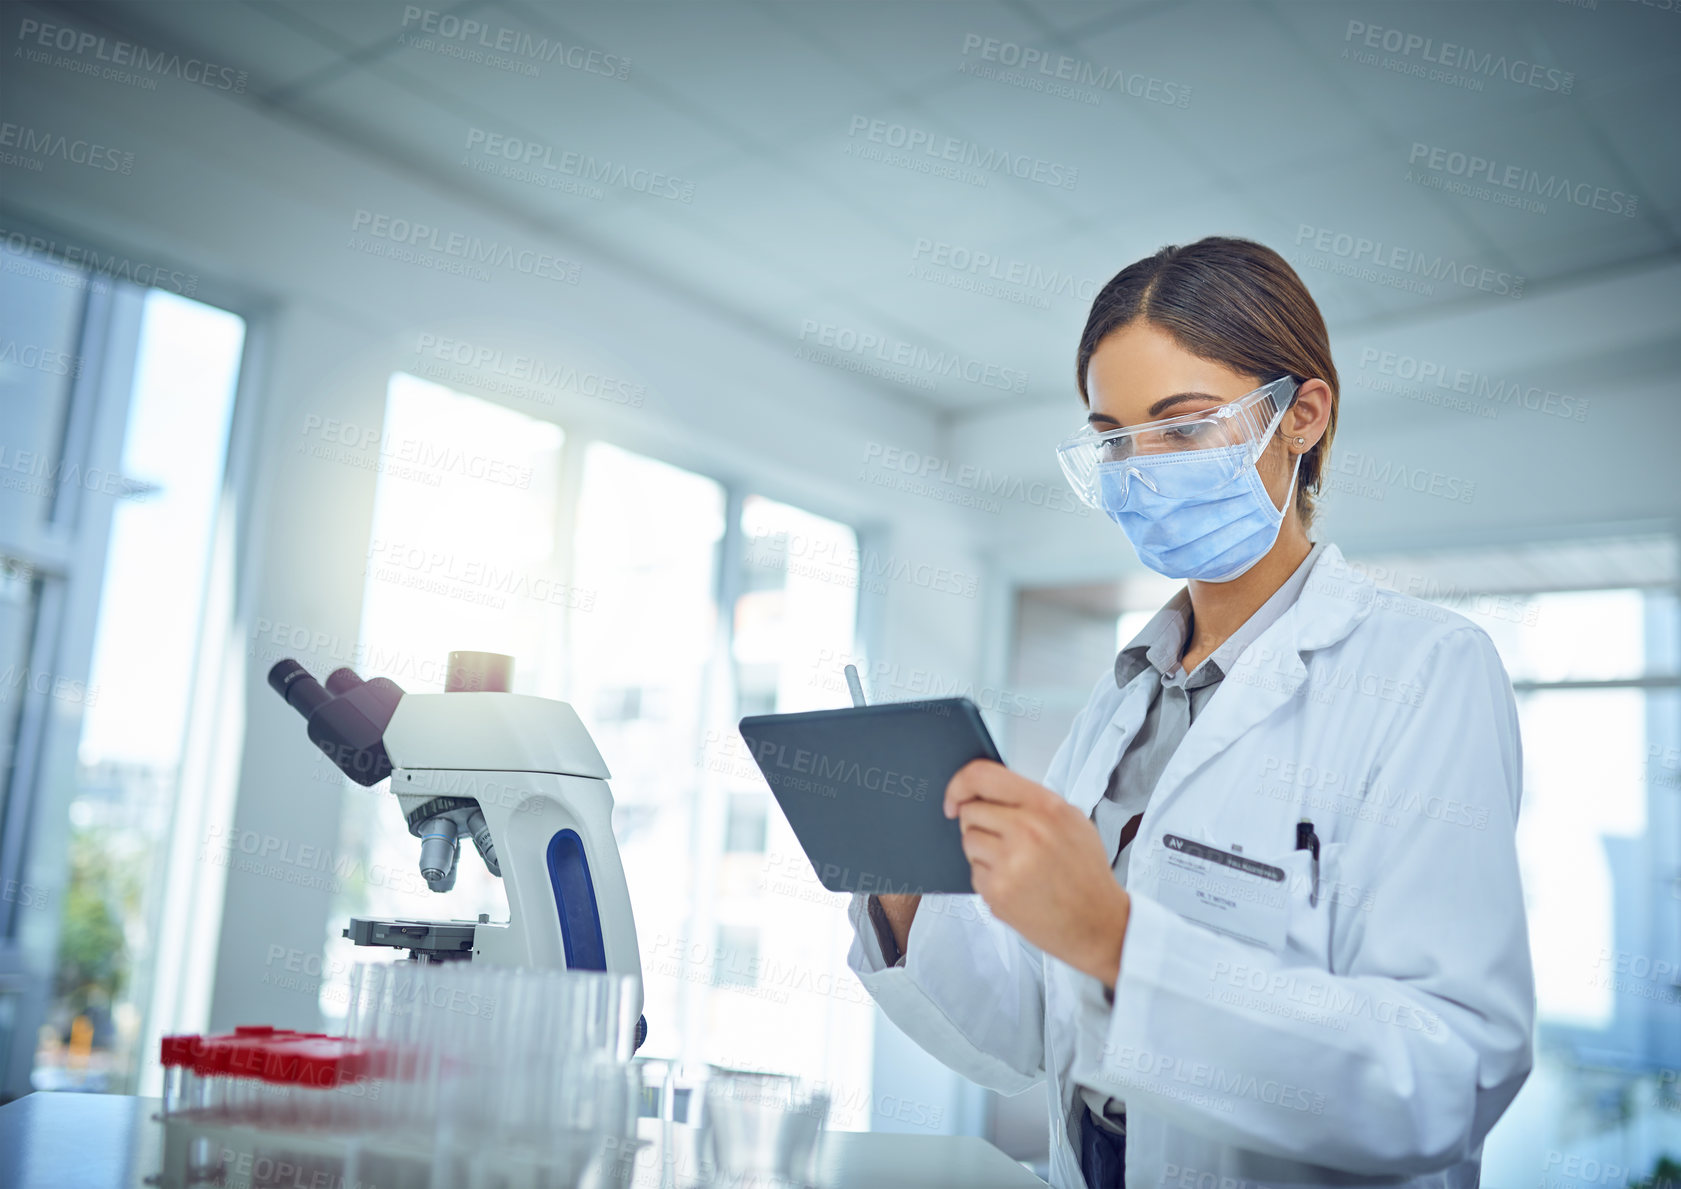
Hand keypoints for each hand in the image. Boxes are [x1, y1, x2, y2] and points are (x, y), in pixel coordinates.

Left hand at [945, 760, 1130, 989]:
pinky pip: (973, 872)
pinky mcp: (997, 891)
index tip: (954, 798)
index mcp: (1046, 806)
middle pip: (970, 811)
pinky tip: (1016, 887)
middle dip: (979, 824)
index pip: (982, 776)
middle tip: (1003, 841)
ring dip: (983, 852)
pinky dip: (988, 879)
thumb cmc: (1085, 873)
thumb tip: (986, 792)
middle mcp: (1027, 830)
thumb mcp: (1072, 821)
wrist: (1099, 924)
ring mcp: (1010, 862)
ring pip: (968, 841)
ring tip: (1016, 866)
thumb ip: (1031, 802)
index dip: (959, 784)